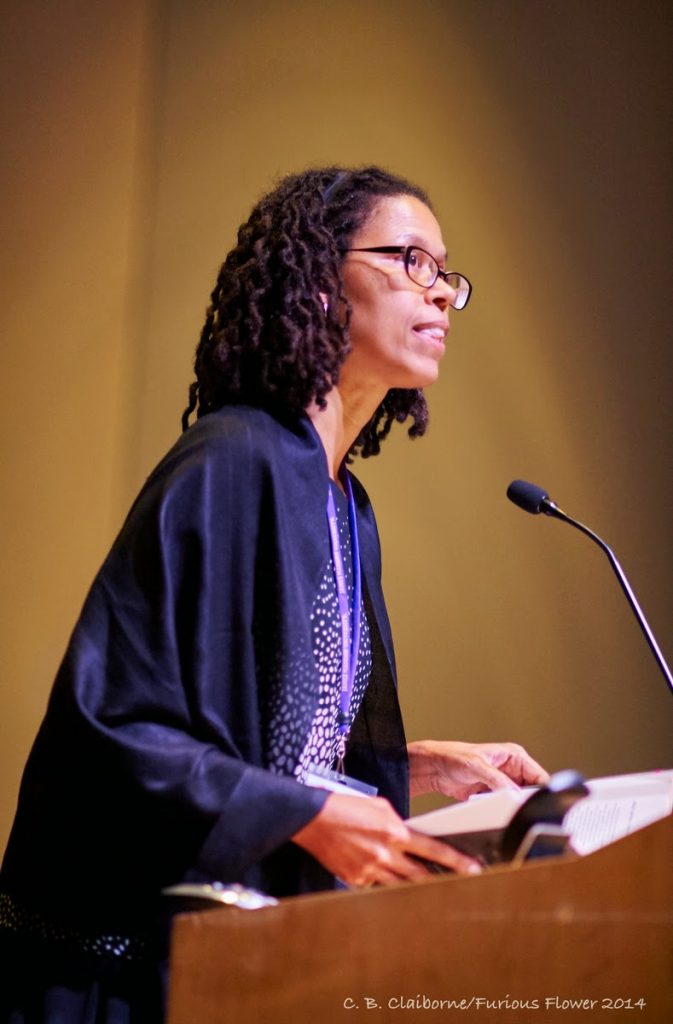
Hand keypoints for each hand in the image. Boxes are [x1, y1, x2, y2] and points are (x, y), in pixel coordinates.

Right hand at [291, 792, 481, 887]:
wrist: (312, 818)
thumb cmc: (346, 806)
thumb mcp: (379, 807)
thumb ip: (399, 823)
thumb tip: (411, 837)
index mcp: (394, 831)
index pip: (433, 849)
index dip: (456, 861)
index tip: (474, 869)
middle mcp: (384, 853)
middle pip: (421, 875)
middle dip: (441, 881)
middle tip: (459, 886)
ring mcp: (370, 870)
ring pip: (401, 885)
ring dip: (415, 886)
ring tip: (428, 888)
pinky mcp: (355, 880)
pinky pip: (376, 886)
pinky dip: (384, 882)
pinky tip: (386, 877)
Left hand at [407, 740, 549, 799]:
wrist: (435, 769)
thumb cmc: (454, 757)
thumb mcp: (477, 766)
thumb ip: (497, 780)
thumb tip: (513, 792)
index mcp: (514, 756)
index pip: (539, 776)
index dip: (540, 791)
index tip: (536, 804)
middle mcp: (512, 770)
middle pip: (531, 791)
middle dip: (525, 801)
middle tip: (517, 809)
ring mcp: (504, 783)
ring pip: (518, 801)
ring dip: (511, 807)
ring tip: (499, 807)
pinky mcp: (494, 795)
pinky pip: (504, 806)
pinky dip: (501, 811)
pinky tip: (492, 809)